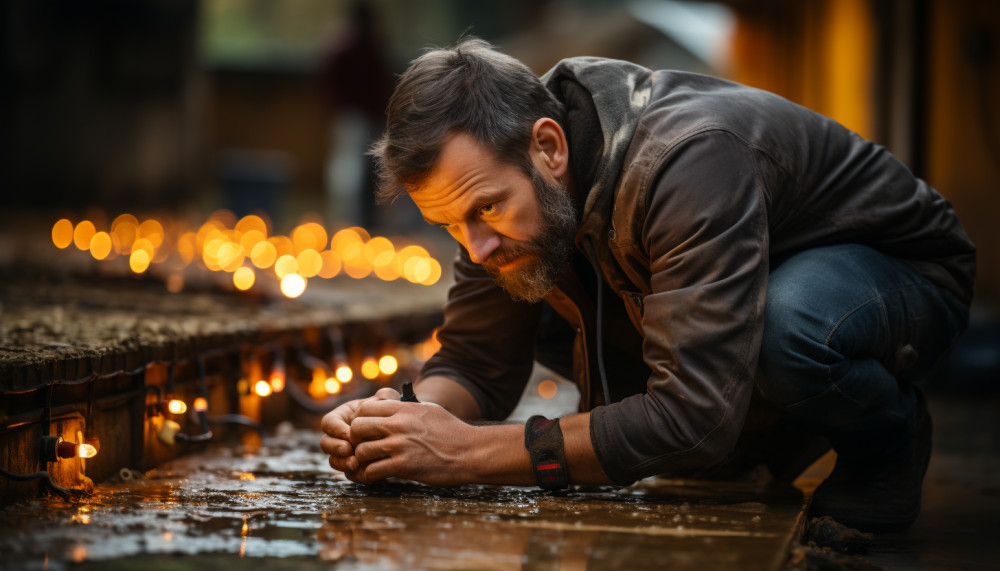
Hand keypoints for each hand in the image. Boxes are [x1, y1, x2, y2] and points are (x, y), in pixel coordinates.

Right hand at [320, 387, 399, 479]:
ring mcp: (344, 453)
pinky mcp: (354, 467)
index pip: (328, 423)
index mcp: (341, 417)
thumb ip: (385, 396)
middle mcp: (339, 436)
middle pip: (326, 443)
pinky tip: (365, 472)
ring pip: (333, 460)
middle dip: (335, 448)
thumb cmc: (389, 413)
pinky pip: (348, 474)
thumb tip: (382, 396)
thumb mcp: (388, 402)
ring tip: (355, 463)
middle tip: (348, 450)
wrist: (399, 433)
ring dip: (342, 463)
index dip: (336, 429)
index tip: (349, 433)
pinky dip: (354, 474)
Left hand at [347, 398, 477, 485]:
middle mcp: (399, 424)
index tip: (365, 431)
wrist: (470, 452)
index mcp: (404, 408)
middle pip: (357, 427)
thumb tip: (391, 403)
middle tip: (363, 447)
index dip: (360, 420)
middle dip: (356, 440)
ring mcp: (400, 445)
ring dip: (362, 460)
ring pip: (361, 451)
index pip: (365, 408)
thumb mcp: (429, 410)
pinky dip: (370, 476)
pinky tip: (377, 476)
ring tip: (370, 463)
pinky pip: (372, 471)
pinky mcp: (404, 466)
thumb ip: (407, 407)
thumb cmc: (452, 432)